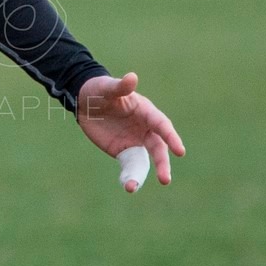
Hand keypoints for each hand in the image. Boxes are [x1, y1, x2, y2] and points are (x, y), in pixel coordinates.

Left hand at [76, 72, 185, 191]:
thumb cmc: (101, 89)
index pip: (161, 125)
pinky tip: (127, 186)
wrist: (86, 101)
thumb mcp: (108, 87)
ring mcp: (135, 142)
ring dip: (140, 175)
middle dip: (162, 163)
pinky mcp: (123, 151)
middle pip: (158, 149)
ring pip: (144, 161)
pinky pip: (129, 166)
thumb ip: (121, 86)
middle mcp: (145, 129)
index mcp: (146, 112)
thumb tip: (132, 77)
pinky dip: (129, 176)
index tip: (179, 151)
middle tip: (165, 180)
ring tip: (131, 188)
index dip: (171, 137)